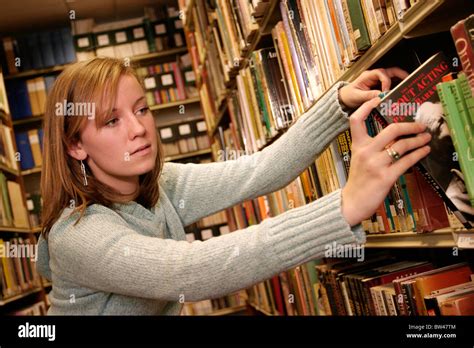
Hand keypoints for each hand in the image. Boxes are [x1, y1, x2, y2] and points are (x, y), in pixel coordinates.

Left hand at [338, 67, 408, 108]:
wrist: (344, 98)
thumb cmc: (349, 95)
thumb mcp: (357, 96)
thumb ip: (369, 95)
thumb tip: (381, 95)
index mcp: (367, 76)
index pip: (381, 73)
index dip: (386, 81)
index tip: (386, 91)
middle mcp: (374, 76)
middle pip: (390, 72)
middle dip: (400, 75)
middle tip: (408, 81)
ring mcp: (377, 81)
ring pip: (392, 77)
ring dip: (400, 80)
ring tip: (408, 85)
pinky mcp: (379, 86)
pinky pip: (390, 84)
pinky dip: (397, 86)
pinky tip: (401, 91)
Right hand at [341, 98, 431, 225]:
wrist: (352, 202)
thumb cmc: (358, 181)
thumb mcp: (360, 159)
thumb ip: (372, 146)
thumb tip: (395, 135)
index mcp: (357, 146)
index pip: (356, 120)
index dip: (366, 107)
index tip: (379, 99)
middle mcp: (366, 152)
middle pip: (391, 130)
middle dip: (410, 126)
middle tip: (420, 125)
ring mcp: (376, 164)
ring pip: (402, 145)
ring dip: (418, 140)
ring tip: (426, 138)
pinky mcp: (386, 177)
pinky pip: (407, 161)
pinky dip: (418, 154)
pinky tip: (424, 151)